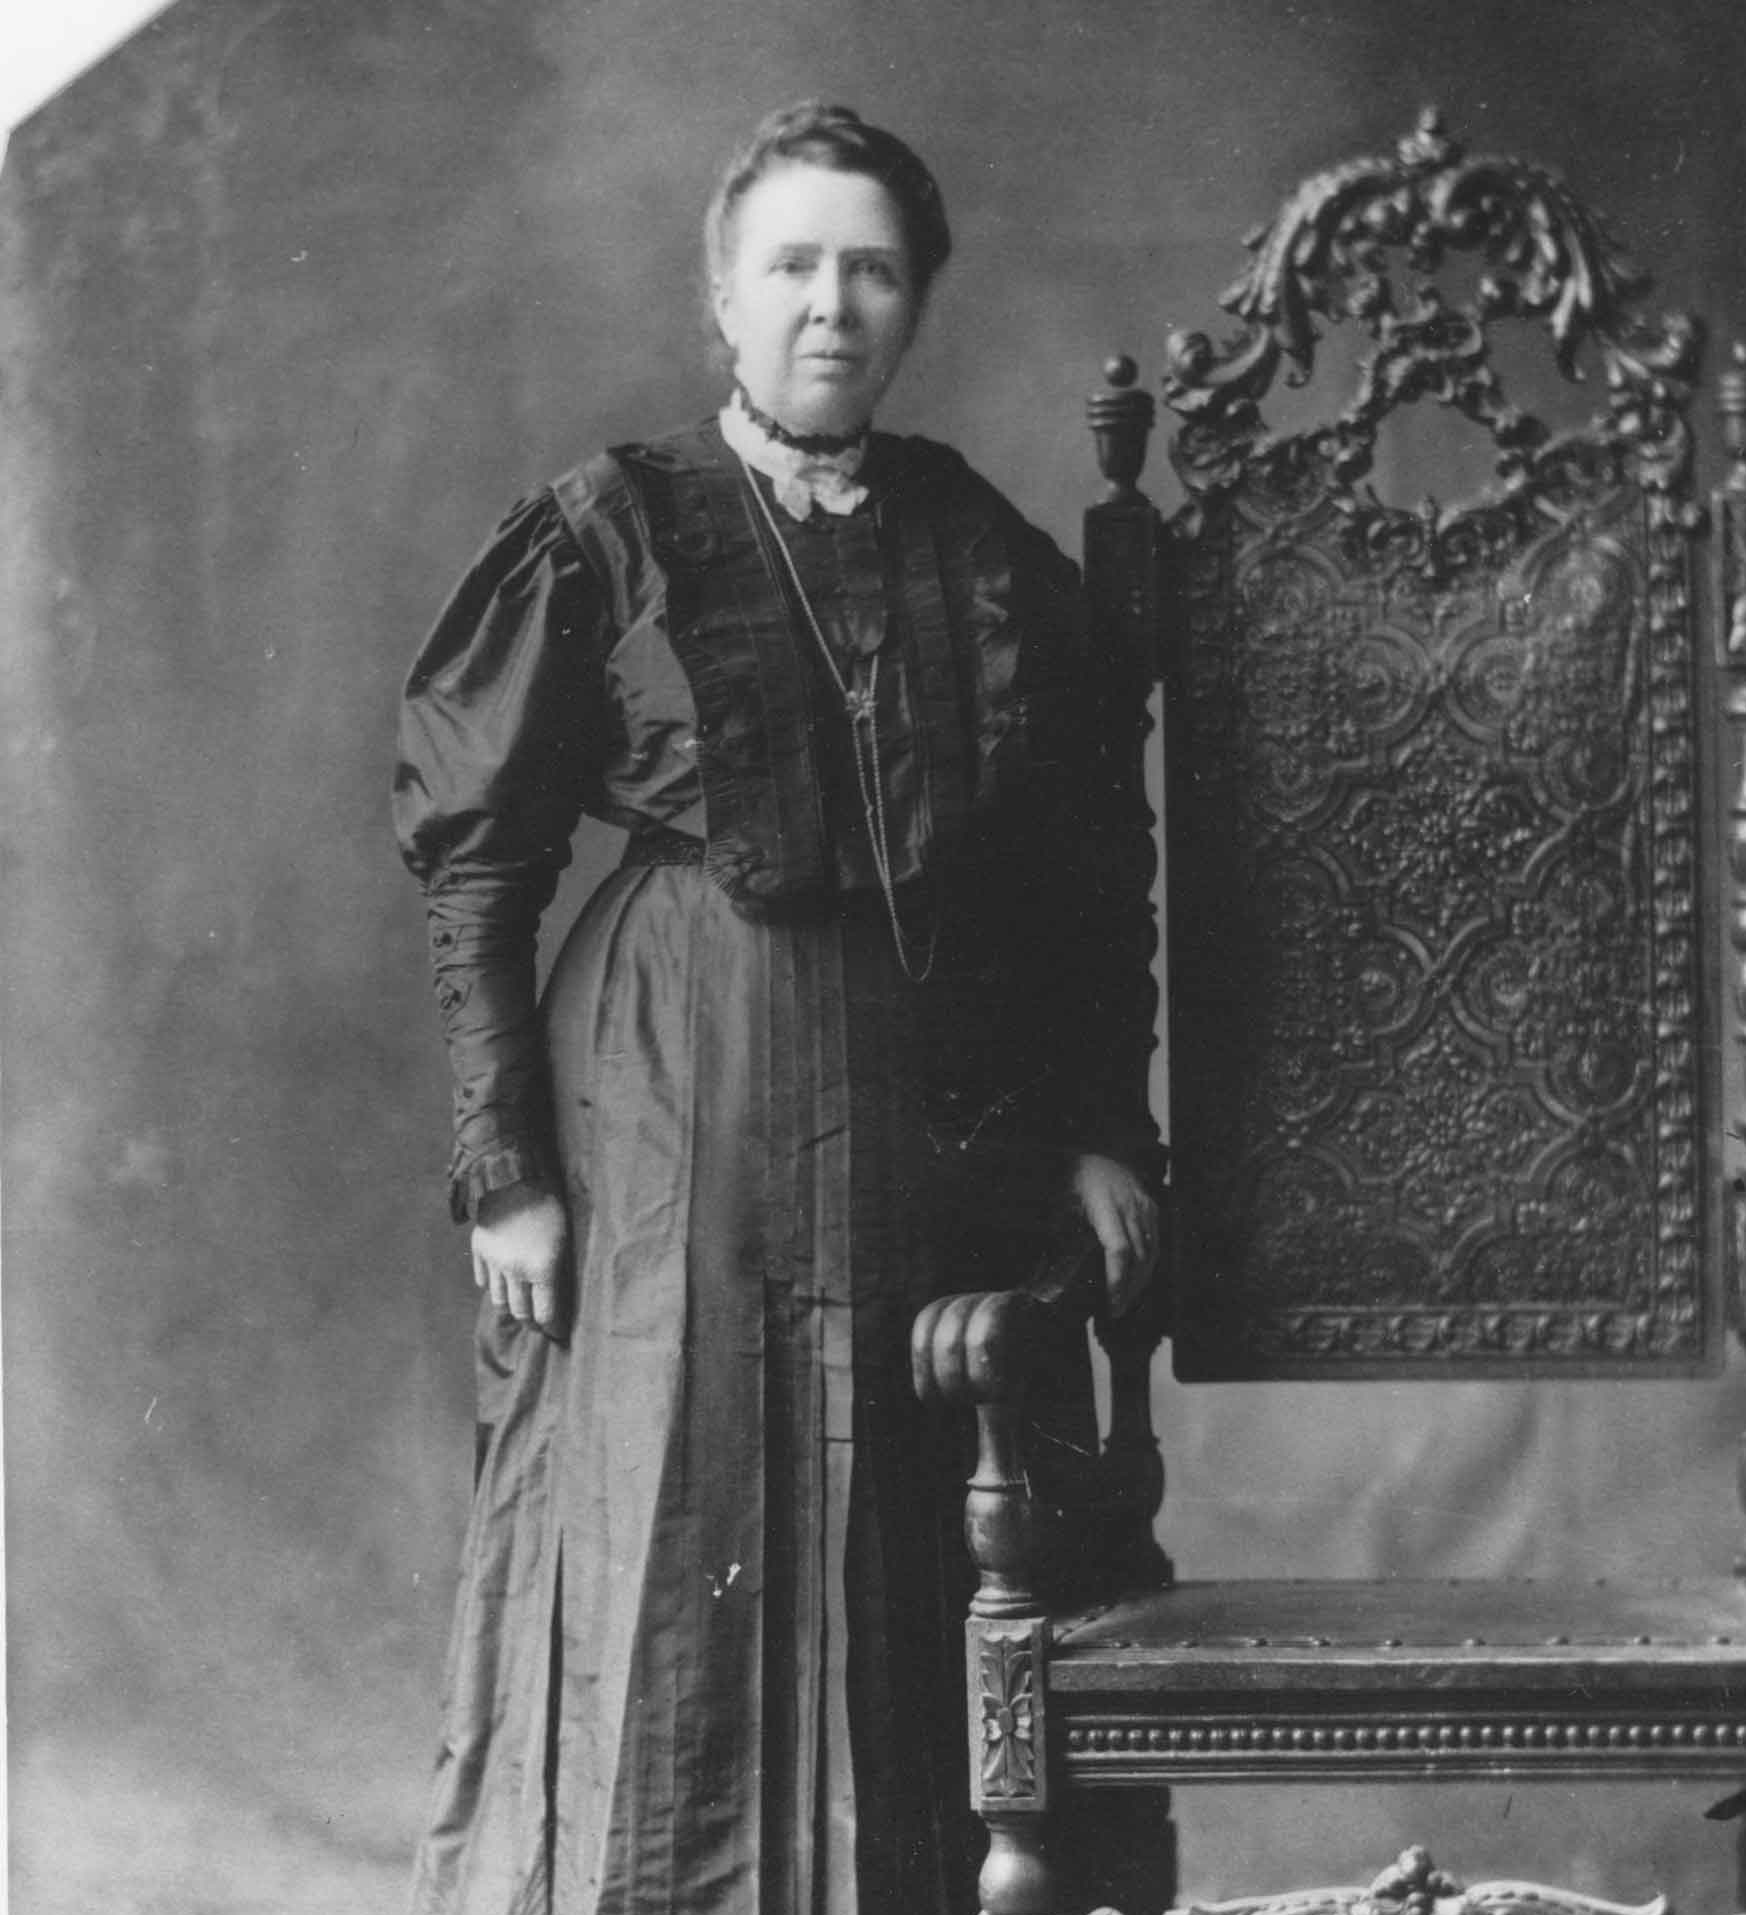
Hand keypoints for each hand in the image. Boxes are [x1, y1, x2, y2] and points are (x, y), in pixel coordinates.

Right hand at [472, 1185, 569, 1336]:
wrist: (515, 1176)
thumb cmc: (550, 1205)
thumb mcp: (564, 1238)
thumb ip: (558, 1270)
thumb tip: (556, 1296)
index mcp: (543, 1268)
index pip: (546, 1314)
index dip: (553, 1328)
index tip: (558, 1334)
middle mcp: (516, 1271)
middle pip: (521, 1312)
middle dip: (532, 1322)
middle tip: (538, 1324)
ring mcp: (494, 1262)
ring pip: (500, 1301)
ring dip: (511, 1306)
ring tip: (520, 1306)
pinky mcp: (479, 1250)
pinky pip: (484, 1281)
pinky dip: (493, 1287)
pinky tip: (502, 1285)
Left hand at [1070, 1153, 1157, 1318]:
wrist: (1096, 1150)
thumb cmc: (1072, 1181)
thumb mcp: (1060, 1207)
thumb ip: (1060, 1241)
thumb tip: (1046, 1281)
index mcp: (1105, 1205)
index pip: (1118, 1250)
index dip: (1117, 1280)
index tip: (1111, 1303)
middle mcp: (1130, 1207)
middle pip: (1139, 1256)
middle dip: (1130, 1288)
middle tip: (1116, 1310)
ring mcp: (1145, 1206)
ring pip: (1151, 1252)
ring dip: (1141, 1280)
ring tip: (1126, 1300)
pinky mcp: (1152, 1208)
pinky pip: (1156, 1242)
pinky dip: (1148, 1264)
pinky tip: (1137, 1279)